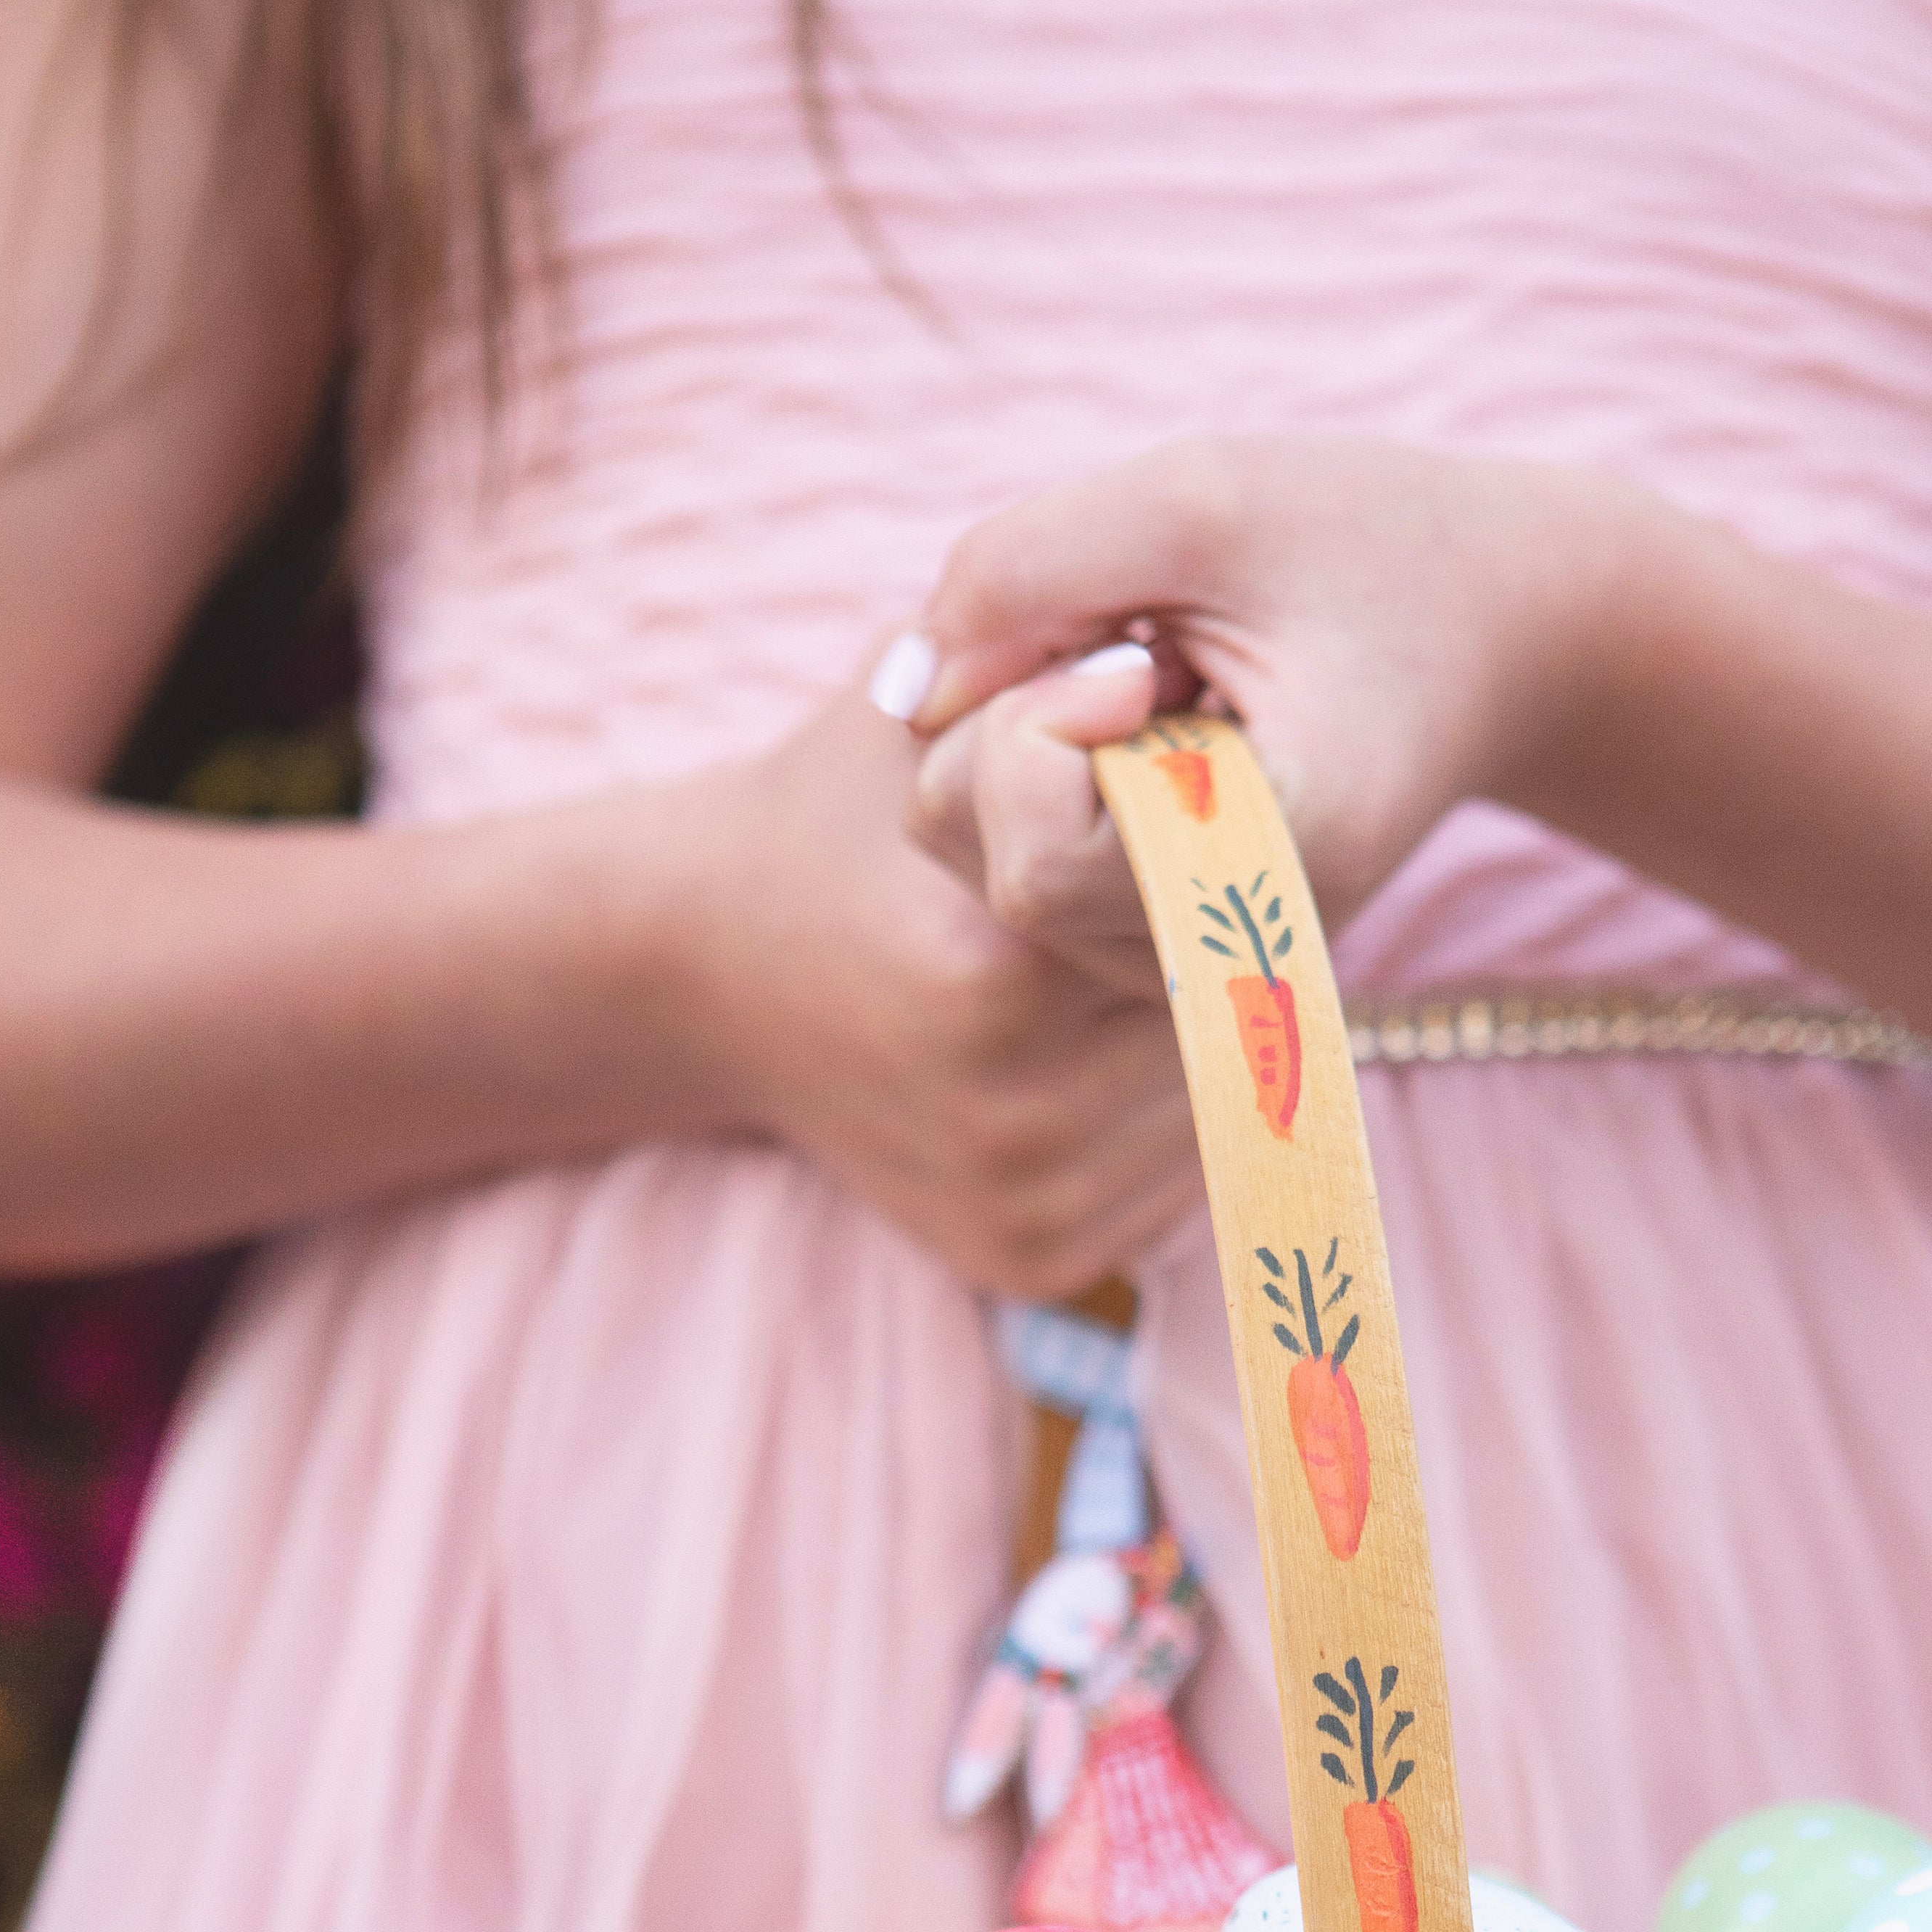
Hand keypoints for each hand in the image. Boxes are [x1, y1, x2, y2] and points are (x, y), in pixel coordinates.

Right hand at [674, 673, 1202, 1298]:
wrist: (709, 973)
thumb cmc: (837, 816)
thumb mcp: (923, 710)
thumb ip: (1048, 677)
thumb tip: (1162, 673)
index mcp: (991, 972)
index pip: (1202, 905)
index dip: (1208, 849)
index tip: (1179, 812)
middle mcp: (1016, 1113)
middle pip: (1222, 1018)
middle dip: (1212, 947)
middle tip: (1161, 892)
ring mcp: (1029, 1202)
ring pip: (1216, 1107)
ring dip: (1200, 1038)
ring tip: (1118, 973)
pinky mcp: (1036, 1258)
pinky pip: (1169, 1179)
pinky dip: (1155, 1115)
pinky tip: (1089, 1057)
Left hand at [885, 437, 1637, 972]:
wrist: (1499, 633)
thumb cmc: (1366, 545)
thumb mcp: (1198, 493)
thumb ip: (1025, 570)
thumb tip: (908, 684)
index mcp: (1269, 870)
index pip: (1031, 859)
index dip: (1035, 723)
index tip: (1133, 649)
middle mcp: (1223, 957)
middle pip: (978, 852)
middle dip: (1015, 716)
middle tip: (1146, 649)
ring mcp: (1184, 965)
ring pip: (973, 852)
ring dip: (1024, 731)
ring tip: (1159, 684)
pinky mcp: (1154, 941)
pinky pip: (1007, 849)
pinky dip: (1041, 762)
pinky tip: (1149, 725)